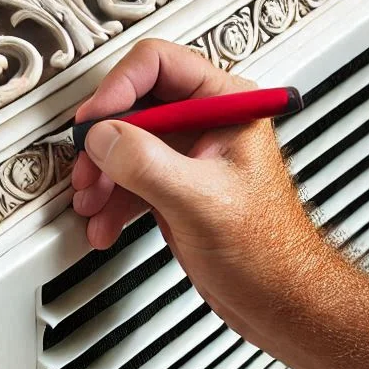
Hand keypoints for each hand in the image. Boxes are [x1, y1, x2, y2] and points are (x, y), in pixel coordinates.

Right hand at [71, 39, 329, 342]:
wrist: (281, 303)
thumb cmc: (270, 253)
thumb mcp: (200, 201)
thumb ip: (147, 163)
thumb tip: (103, 136)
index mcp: (227, 104)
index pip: (159, 65)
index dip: (118, 88)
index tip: (94, 119)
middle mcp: (206, 122)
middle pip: (134, 106)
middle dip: (103, 141)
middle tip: (87, 167)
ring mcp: (188, 155)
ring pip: (125, 145)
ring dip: (102, 176)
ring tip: (91, 203)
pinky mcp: (175, 186)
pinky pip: (129, 179)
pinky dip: (112, 201)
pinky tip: (105, 225)